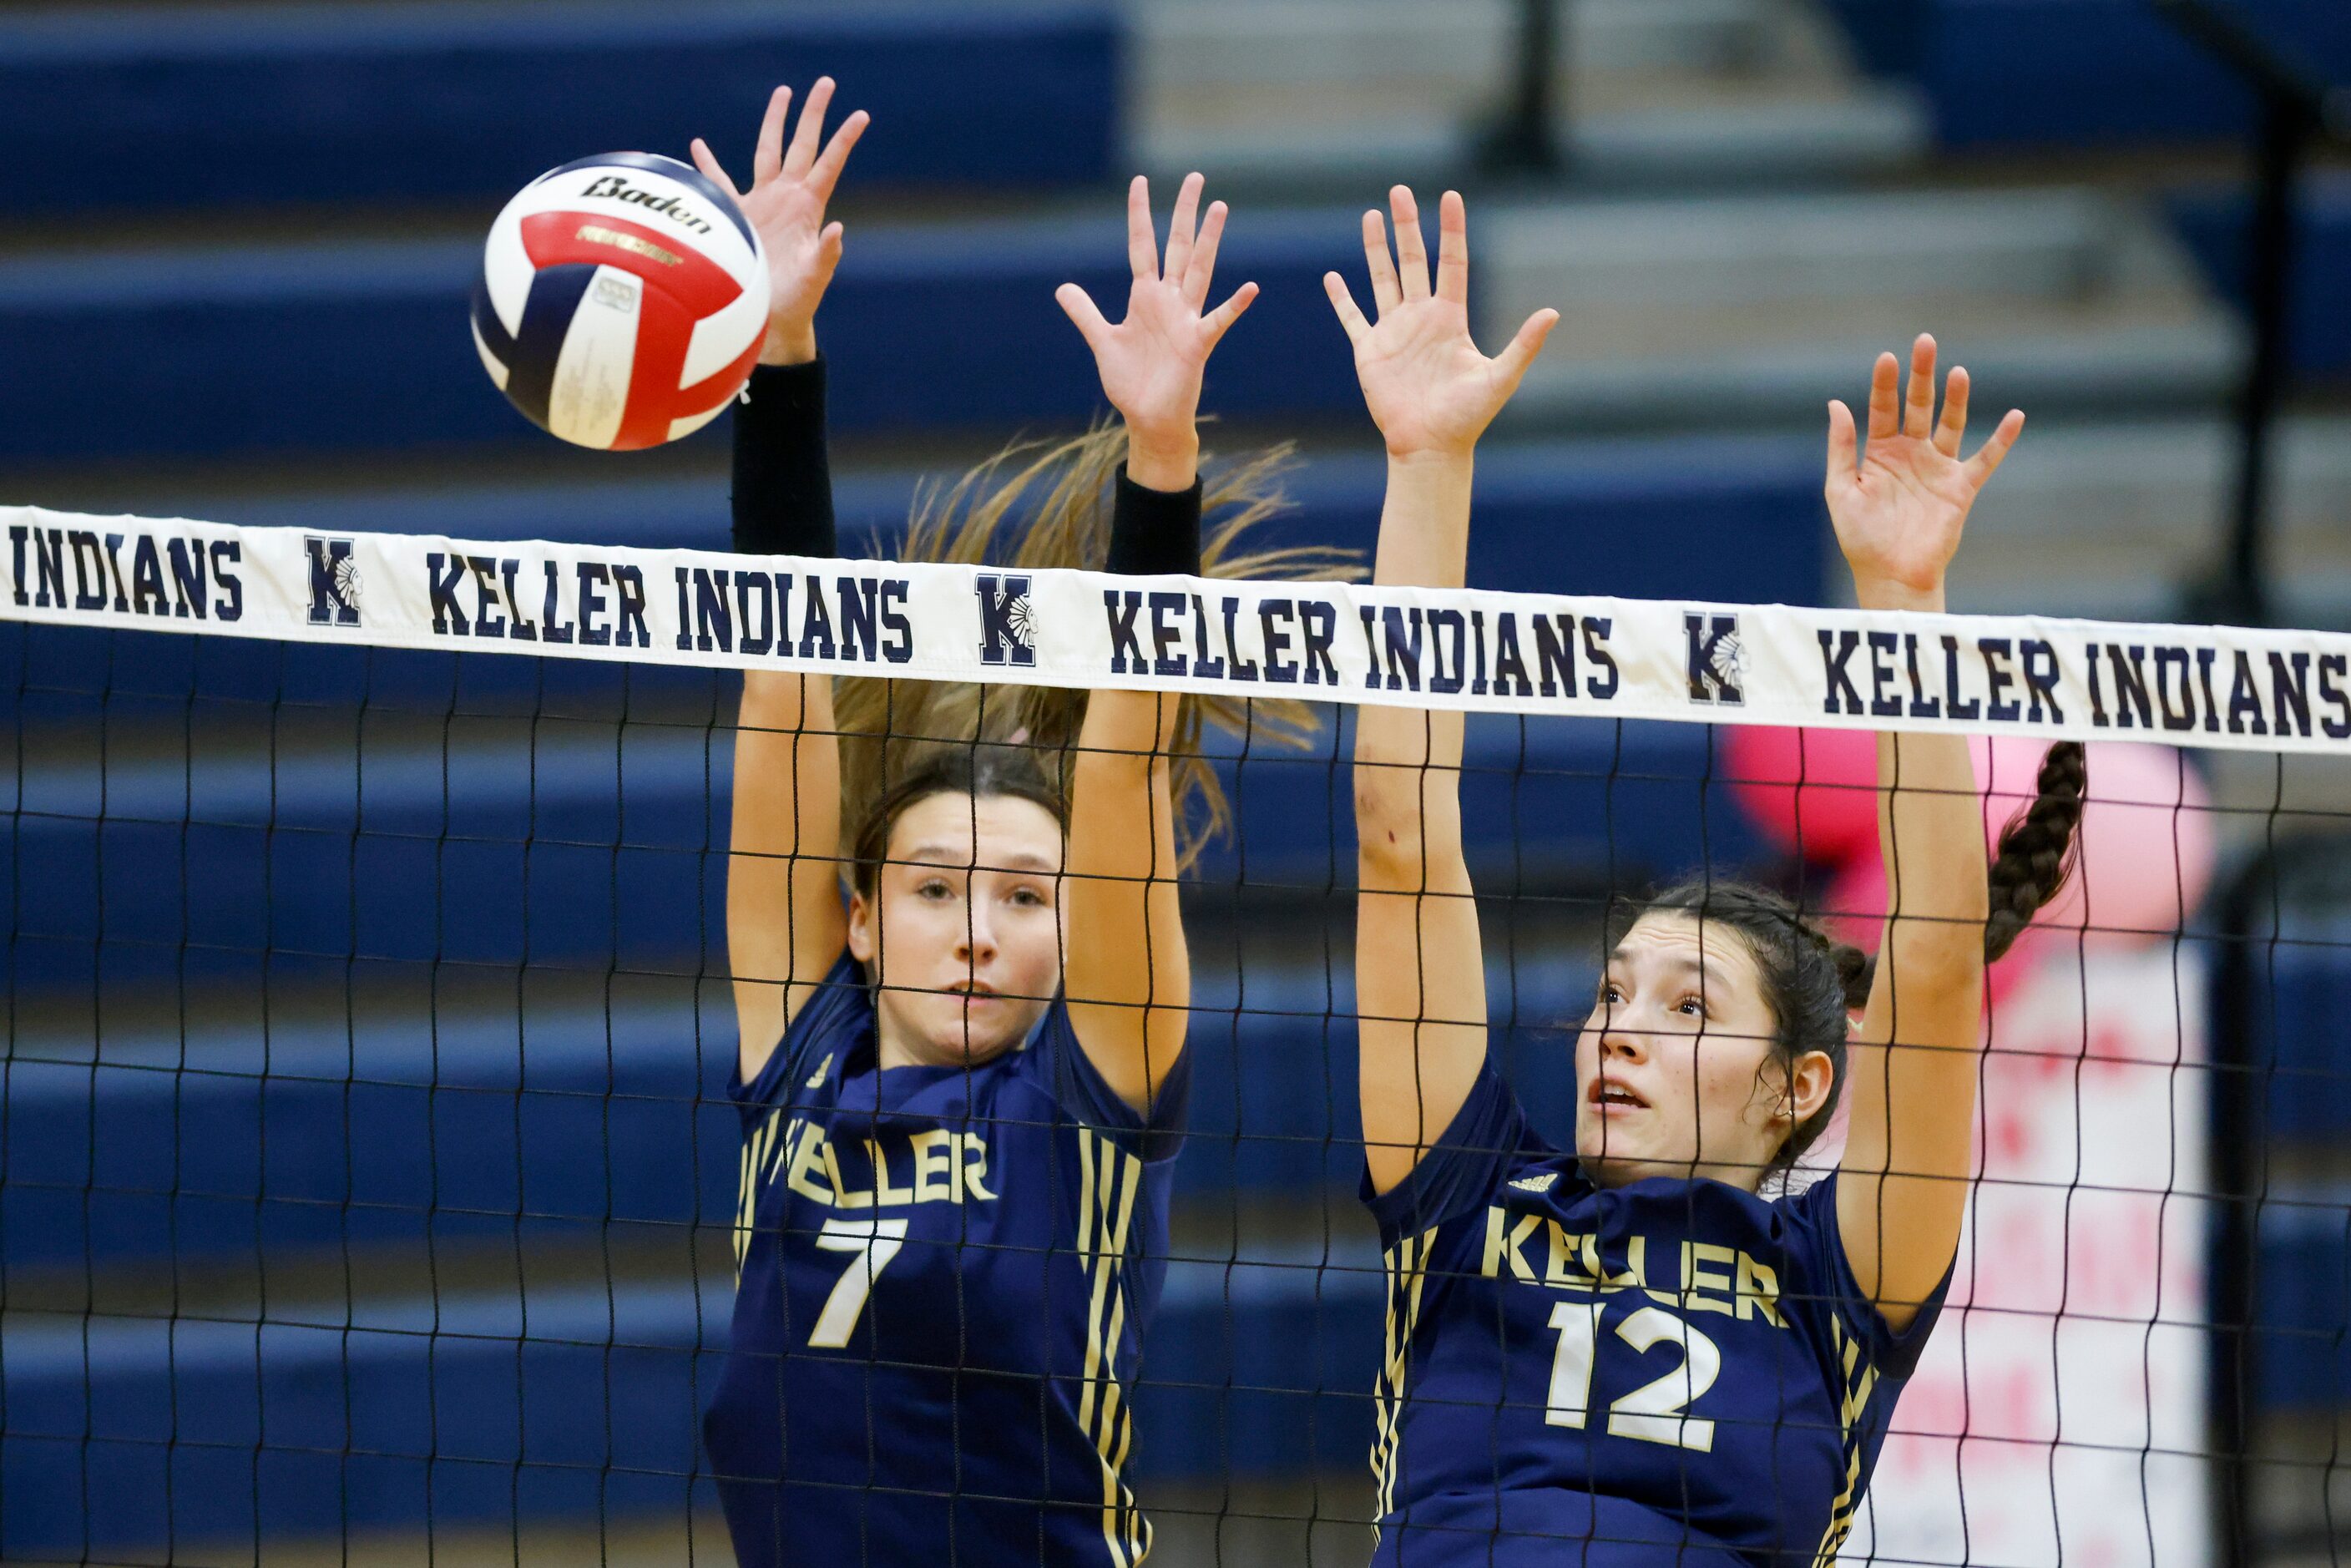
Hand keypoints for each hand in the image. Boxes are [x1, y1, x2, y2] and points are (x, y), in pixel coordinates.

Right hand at [690, 78, 868, 365]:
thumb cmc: (796, 301)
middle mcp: (786, 198)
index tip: (861, 114)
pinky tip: (697, 145)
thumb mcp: (814, 279)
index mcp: (807, 207)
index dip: (844, 139)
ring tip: (782, 92)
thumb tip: (837, 229)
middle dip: (811, 114)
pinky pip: (718, 184)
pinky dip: (706, 165)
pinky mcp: (736, 216)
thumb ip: (826, 255)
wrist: (769, 318)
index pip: (828, 164)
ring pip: (766, 152)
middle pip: (800, 145)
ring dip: (774, 123)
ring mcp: (762, 203)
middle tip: (825, 82)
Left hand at [1056, 173, 1257, 489]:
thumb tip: (1063, 288)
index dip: (1139, 215)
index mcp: (1145, 297)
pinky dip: (1234, 306)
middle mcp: (1168, 301)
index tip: (1139, 181)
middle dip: (1184, 213)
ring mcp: (1185, 320)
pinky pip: (1218, 321)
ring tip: (1219, 208)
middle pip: (1177, 247)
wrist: (1147, 417)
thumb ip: (1085, 313)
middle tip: (1195, 177)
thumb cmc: (1132, 382)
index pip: (1142, 246)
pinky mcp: (1197, 344)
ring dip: (1209, 241)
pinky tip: (1250, 288)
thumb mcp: (1103, 341)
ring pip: (1198, 270)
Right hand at [1324, 187, 1556, 463]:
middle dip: (1407, 226)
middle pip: (1412, 261)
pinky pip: (1353, 319)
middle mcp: (1421, 318)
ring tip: (1372, 215)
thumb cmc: (1467, 417)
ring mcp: (1394, 333)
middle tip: (1400, 190)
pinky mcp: (1370, 353)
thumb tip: (1552, 312)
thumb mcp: (1500, 377)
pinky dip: (1342, 299)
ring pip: (1382, 279)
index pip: (1451, 262)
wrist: (1431, 447)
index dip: (1450, 230)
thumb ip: (1524, 344)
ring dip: (1375, 249)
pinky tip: (1333, 278)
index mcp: (1450, 318)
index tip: (1449, 196)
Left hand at [1825, 335, 2024, 611]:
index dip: (1885, 384)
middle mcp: (1911, 453)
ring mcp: (1938, 468)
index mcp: (1880, 452)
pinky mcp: (1960, 488)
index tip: (1887, 358)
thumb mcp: (1842, 490)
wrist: (1890, 574)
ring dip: (1956, 399)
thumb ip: (1840, 448)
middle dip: (1921, 376)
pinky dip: (2002, 440)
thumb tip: (1835, 404)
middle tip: (1925, 342)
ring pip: (1951, 424)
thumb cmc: (1861, 537)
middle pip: (1918, 405)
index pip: (1883, 408)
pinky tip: (2015, 416)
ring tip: (1958, 372)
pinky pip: (1986, 459)